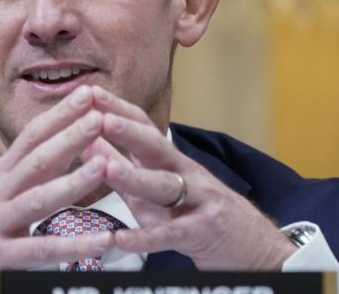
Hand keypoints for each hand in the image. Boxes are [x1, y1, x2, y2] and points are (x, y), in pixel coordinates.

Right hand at [0, 85, 113, 292]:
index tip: (88, 93)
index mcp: (1, 174)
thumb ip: (31, 171)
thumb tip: (69, 144)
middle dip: (69, 137)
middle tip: (99, 117)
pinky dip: (72, 245)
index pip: (32, 136)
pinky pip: (38, 250)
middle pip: (37, 160)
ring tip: (104, 167)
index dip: (59, 114)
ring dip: (72, 182)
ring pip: (37, 199)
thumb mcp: (0, 191)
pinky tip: (102, 240)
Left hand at [91, 86, 297, 269]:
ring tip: (106, 168)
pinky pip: (170, 235)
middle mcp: (184, 173)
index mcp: (170, 160)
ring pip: (164, 186)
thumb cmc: (198, 212)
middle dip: (126, 130)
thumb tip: (85, 142)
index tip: (89, 93)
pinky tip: (120, 239)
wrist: (253, 246)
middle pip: (156, 146)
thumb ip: (122, 165)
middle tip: (98, 117)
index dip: (118, 108)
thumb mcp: (158, 187)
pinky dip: (144, 238)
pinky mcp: (201, 234)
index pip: (144, 126)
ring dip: (134, 176)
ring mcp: (196, 202)